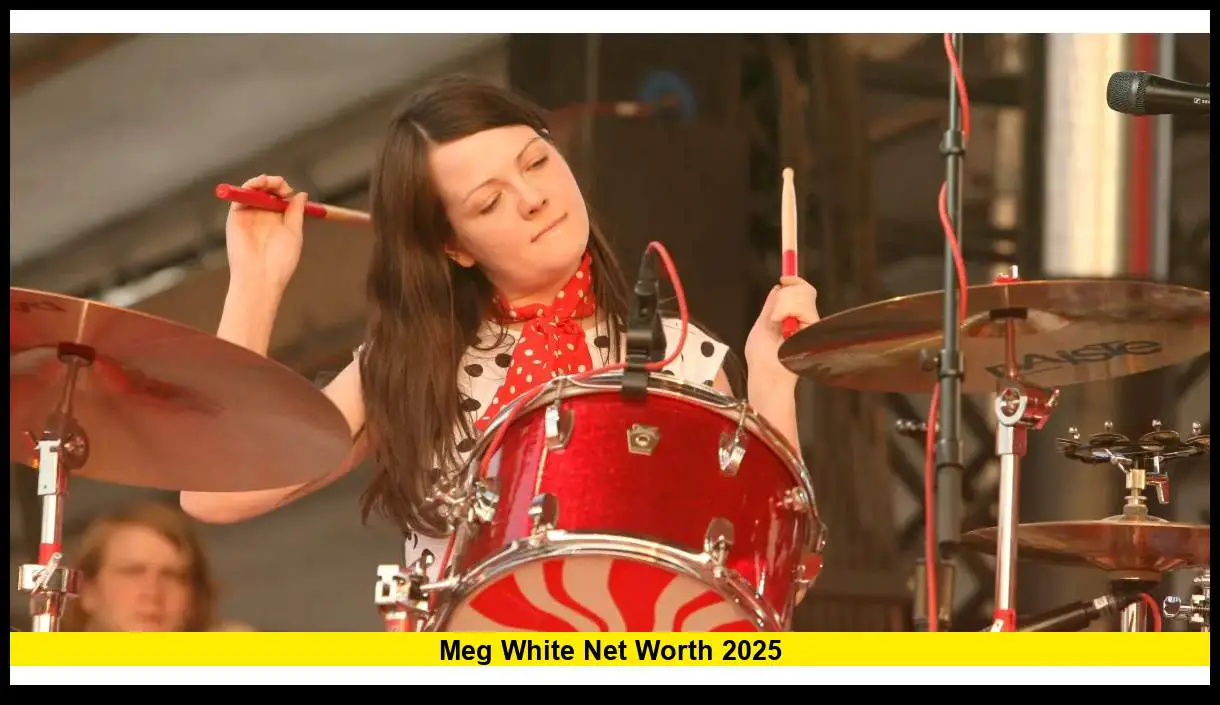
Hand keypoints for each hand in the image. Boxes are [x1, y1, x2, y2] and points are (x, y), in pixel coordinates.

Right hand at [225, 174, 307, 290]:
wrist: (260, 276)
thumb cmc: (280, 260)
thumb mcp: (294, 233)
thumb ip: (296, 212)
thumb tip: (301, 193)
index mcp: (278, 220)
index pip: (281, 197)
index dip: (285, 191)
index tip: (291, 193)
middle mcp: (262, 216)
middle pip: (267, 191)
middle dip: (274, 184)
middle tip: (280, 185)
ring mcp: (249, 215)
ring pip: (253, 190)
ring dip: (261, 181)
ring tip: (268, 182)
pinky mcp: (236, 216)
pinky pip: (240, 196)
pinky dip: (248, 186)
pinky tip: (258, 184)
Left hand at [744, 275, 819, 386]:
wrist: (767, 376)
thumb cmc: (761, 359)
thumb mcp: (761, 326)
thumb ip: (771, 306)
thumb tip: (779, 287)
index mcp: (792, 319)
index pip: (802, 292)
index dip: (795, 282)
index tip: (784, 279)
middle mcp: (805, 321)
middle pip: (805, 290)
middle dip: (785, 295)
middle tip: (773, 315)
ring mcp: (810, 325)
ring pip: (802, 295)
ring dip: (782, 304)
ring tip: (774, 322)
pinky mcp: (813, 329)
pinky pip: (802, 306)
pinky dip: (785, 309)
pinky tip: (778, 322)